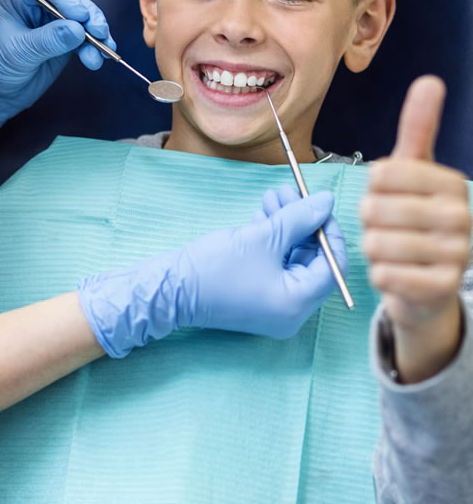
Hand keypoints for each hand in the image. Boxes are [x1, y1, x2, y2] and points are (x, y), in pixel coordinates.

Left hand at [0, 0, 113, 142]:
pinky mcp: (64, 39)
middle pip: (71, 0)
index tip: (80, 15)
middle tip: (98, 32)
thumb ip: (48, 40)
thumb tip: (79, 30)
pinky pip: (85, 38)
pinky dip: (95, 47)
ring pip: (83, 19)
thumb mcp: (18, 52)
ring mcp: (52, 21)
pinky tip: (100, 58)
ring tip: (102, 51)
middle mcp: (36, 4)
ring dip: (96, 34)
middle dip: (88, 16)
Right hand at [78, 188, 345, 356]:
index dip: (328, 229)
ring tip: (272, 196)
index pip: (332, 265)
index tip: (317, 202)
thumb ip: (300, 217)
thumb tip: (328, 200)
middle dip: (302, 223)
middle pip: (313, 261)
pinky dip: (274, 243)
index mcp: (298, 303)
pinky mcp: (258, 300)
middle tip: (289, 191)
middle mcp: (292, 312)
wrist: (170, 289)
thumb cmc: (216, 267)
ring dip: (286, 227)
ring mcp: (274, 309)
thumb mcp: (263, 236)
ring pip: (293, 260)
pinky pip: (277, 268)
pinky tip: (262, 217)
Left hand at [360, 75, 469, 380]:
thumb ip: (419, 127)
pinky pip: (386, 276)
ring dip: (374, 249)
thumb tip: (430, 80)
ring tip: (392, 250)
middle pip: (375, 210)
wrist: (430, 282)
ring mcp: (456, 255)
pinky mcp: (443, 289)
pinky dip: (381, 276)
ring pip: (378, 243)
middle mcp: (461, 216)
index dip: (372, 188)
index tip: (387, 195)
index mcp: (452, 183)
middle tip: (386, 227)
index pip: (382, 173)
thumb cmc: (414, 218)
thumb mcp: (414, 170)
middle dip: (369, 221)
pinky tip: (396, 273)